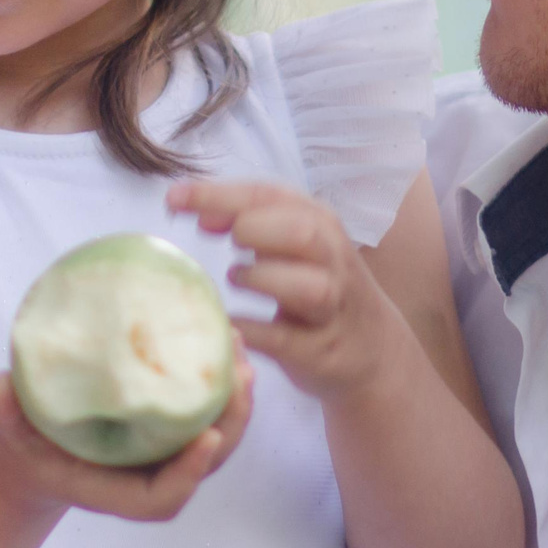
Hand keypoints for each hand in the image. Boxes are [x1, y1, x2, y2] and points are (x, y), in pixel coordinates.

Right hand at [0, 359, 254, 522]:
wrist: (41, 442)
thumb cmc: (28, 440)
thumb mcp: (10, 428)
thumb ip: (3, 412)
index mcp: (117, 491)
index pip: (164, 497)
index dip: (190, 473)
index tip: (209, 438)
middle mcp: (152, 475)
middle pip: (207, 461)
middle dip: (232, 423)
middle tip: (242, 377)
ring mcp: (169, 451)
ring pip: (218, 433)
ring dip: (236, 397)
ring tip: (240, 348)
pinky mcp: (175, 425)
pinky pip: (209, 407)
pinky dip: (222, 379)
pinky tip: (224, 336)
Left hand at [167, 179, 401, 401]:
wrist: (374, 353)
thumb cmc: (320, 289)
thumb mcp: (295, 248)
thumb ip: (253, 224)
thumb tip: (200, 213)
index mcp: (320, 224)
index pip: (270, 195)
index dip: (218, 194)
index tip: (173, 198)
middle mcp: (332, 259)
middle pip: (302, 231)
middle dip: (255, 229)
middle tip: (228, 244)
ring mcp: (333, 307)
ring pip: (308, 285)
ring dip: (262, 278)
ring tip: (237, 279)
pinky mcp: (322, 351)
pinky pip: (284, 339)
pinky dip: (252, 329)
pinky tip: (230, 323)